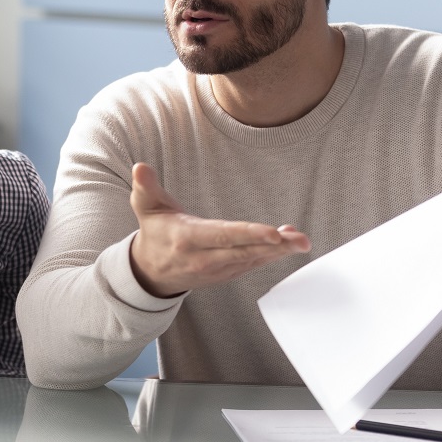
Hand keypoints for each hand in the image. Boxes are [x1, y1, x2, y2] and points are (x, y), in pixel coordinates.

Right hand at [129, 162, 309, 297]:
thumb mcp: (146, 208)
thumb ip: (146, 187)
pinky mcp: (227, 273)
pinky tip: (289, 244)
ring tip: (302, 241)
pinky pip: (253, 264)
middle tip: (301, 240)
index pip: (223, 236)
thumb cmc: (155, 233)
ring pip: (253, 260)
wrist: (151, 273)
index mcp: (187, 239)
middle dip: (275, 246)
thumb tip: (140, 168)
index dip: (249, 234)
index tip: (273, 232)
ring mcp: (217, 269)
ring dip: (279, 251)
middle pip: (244, 251)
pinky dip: (272, 255)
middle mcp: (204, 258)